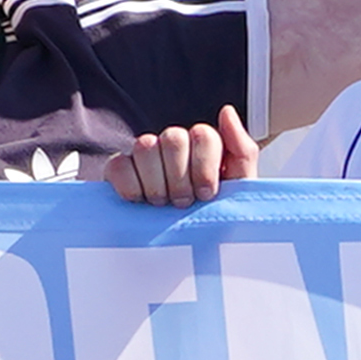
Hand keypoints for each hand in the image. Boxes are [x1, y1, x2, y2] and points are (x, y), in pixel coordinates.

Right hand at [100, 108, 258, 207]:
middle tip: (184, 203)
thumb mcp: (240, 188)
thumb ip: (242, 150)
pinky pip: (118, 165)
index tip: (207, 195)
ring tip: (163, 204)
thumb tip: (226, 111)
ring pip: (145, 146)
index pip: (203, 135)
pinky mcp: (119, 170)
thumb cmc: (216, 216)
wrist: (191, 248)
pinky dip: (129, 186)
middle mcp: (174, 145)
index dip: (205, 167)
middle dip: (181, 178)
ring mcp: (146, 156)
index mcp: (204, 146)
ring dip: (156, 183)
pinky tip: (140, 202)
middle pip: (174, 138)